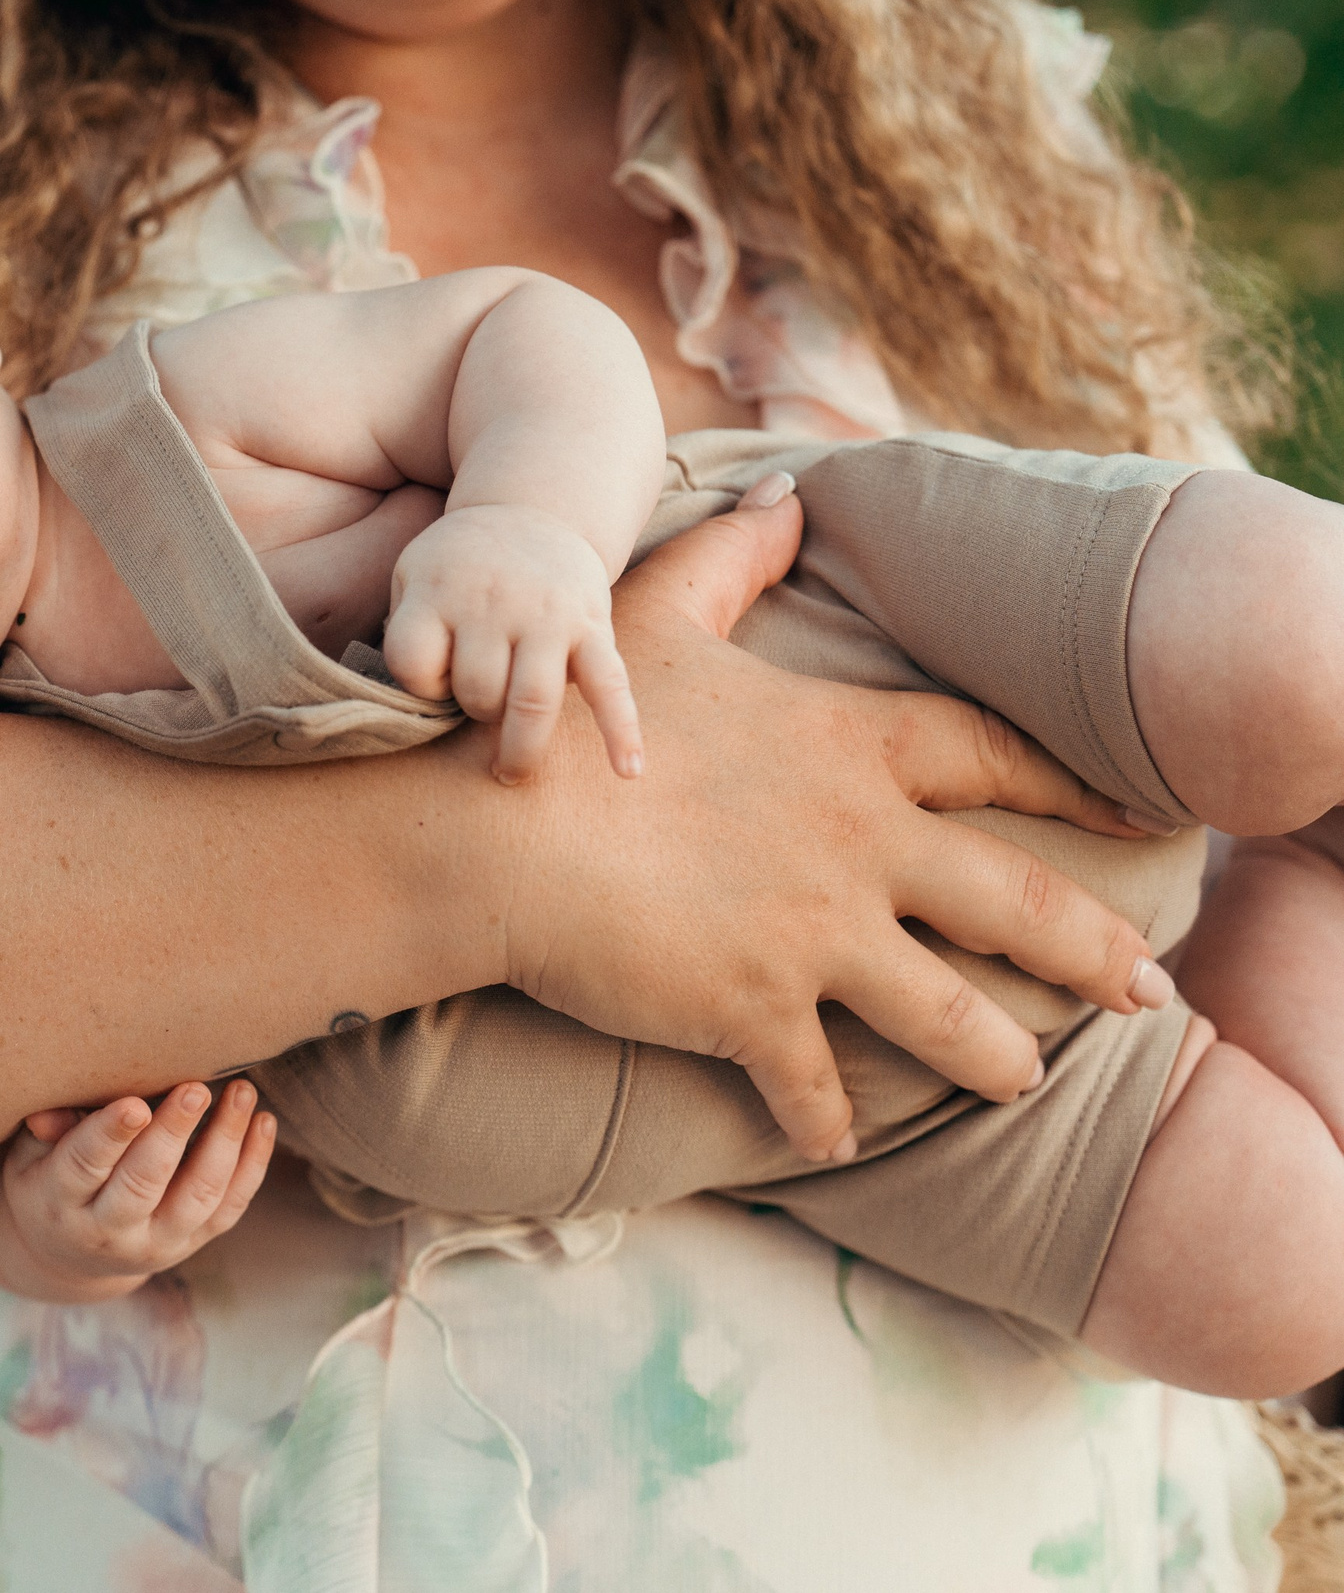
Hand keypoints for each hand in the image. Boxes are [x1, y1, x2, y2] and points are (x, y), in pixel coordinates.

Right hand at [0, 1081, 275, 1300]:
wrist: (70, 1254)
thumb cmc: (49, 1181)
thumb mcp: (30, 1159)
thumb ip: (46, 1133)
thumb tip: (46, 1117)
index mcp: (61, 1202)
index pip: (85, 1167)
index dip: (109, 1136)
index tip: (135, 1105)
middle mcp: (110, 1231)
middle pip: (144, 1184)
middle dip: (173, 1135)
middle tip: (195, 1089)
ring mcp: (157, 1243)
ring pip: (198, 1197)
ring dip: (224, 1143)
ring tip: (242, 1093)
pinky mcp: (193, 1243)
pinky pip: (230, 1208)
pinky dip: (253, 1166)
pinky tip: (263, 1121)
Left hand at [383, 504, 641, 782]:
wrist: (531, 511)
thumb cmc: (460, 566)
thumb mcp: (412, 575)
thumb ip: (404, 632)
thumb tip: (406, 708)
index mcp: (439, 590)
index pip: (413, 663)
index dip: (420, 684)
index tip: (433, 677)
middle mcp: (493, 601)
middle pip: (477, 689)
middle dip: (474, 709)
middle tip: (479, 704)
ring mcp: (547, 615)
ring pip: (532, 701)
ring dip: (521, 748)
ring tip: (510, 773)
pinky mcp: (593, 625)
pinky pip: (610, 684)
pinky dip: (621, 730)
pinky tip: (628, 770)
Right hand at [497, 485, 1170, 1161]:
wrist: (494, 829)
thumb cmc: (571, 724)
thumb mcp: (655, 616)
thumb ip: (730, 557)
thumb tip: (785, 496)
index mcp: (846, 747)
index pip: (989, 756)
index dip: (1069, 783)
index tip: (1135, 819)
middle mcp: (858, 844)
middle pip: (1019, 901)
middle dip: (1096, 952)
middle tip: (1149, 992)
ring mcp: (815, 935)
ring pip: (953, 1016)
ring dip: (999, 1057)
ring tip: (1025, 1079)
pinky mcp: (755, 1010)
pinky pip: (816, 1088)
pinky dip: (828, 1124)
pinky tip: (839, 1147)